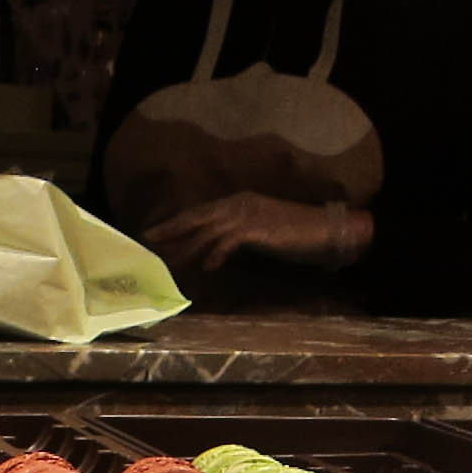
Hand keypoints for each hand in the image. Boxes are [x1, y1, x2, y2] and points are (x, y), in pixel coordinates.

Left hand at [143, 192, 372, 271]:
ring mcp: (246, 215)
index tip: (151, 234)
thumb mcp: (258, 232)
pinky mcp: (256, 229)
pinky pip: (226, 243)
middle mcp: (236, 204)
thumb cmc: (294, 234)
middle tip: (144, 243)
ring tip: (166, 264)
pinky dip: (214, 256)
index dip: (173, 224)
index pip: (197, 213)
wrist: (327, 230)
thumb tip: (209, 253)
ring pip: (204, 232)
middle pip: (193, 218)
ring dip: (184, 249)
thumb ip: (233, 237)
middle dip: (167, 231)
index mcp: (236, 202)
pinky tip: (206, 270)